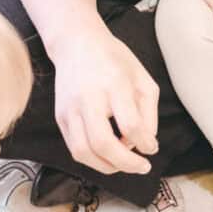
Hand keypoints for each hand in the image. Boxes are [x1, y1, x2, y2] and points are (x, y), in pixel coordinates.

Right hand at [51, 24, 159, 174]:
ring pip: (83, 152)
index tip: (152, 148)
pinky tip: (108, 156)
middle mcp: (88, 98)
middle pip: (103, 143)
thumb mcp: (142, 78)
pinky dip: (93, 159)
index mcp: (114, 84)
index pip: (130, 124)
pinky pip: (74, 149)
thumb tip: (146, 143)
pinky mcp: (60, 117)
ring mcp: (70, 109)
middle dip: (126, 164)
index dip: (145, 143)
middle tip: (142, 167)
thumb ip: (149, 112)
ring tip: (124, 165)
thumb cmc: (114, 61)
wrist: (77, 44)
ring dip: (107, 167)